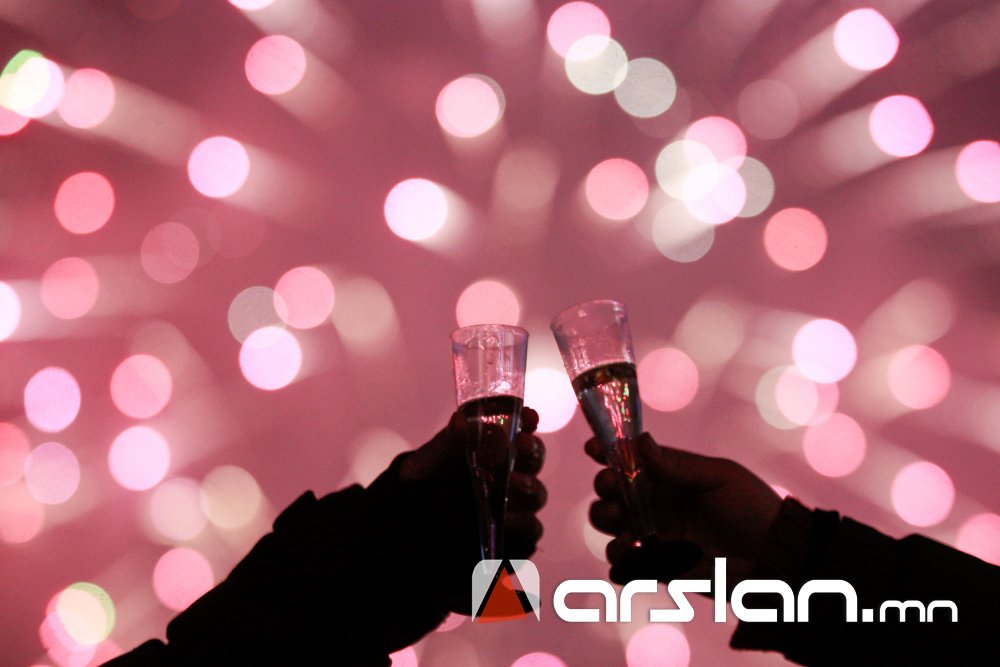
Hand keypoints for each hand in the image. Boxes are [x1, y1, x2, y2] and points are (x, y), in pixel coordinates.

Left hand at [391, 406, 545, 618]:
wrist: (405, 540)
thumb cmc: (417, 493)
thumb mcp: (425, 466)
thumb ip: (447, 445)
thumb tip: (462, 419)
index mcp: (491, 451)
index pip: (517, 430)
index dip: (526, 421)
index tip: (527, 416)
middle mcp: (509, 476)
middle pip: (533, 459)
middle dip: (531, 449)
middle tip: (520, 443)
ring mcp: (516, 508)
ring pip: (536, 494)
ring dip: (527, 484)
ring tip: (510, 482)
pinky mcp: (516, 539)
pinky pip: (530, 530)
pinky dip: (522, 521)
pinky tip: (506, 517)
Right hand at [587, 433, 780, 586]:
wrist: (775, 558)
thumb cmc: (753, 508)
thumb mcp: (718, 478)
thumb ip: (676, 465)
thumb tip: (639, 442)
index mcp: (671, 476)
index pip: (632, 459)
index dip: (608, 452)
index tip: (593, 449)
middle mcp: (659, 502)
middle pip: (613, 491)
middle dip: (604, 487)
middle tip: (610, 488)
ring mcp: (657, 534)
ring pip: (611, 524)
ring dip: (604, 519)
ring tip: (620, 523)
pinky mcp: (659, 566)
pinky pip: (625, 562)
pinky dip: (617, 555)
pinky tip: (629, 548)